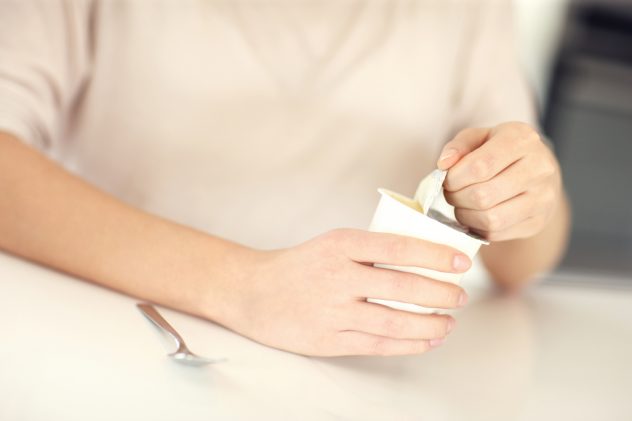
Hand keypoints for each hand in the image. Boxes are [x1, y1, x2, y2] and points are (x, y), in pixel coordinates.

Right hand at [222, 229, 470, 356]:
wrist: (253, 292)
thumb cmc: (300, 265)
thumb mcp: (333, 243)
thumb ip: (371, 250)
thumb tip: (423, 260)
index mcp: (341, 244)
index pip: (399, 247)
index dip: (435, 255)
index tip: (461, 263)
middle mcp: (338, 276)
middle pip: (402, 286)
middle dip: (440, 293)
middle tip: (460, 296)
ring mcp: (332, 310)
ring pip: (393, 320)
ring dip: (429, 323)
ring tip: (448, 322)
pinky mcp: (328, 340)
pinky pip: (377, 344)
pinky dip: (408, 344)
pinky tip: (427, 340)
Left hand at [437, 122, 561, 241]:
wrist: (537, 172)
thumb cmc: (500, 151)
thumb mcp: (479, 137)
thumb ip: (458, 146)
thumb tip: (443, 164)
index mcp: (522, 139)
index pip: (479, 166)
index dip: (454, 178)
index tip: (446, 180)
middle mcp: (539, 168)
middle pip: (482, 195)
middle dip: (456, 198)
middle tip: (451, 193)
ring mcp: (543, 198)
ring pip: (490, 219)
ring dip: (464, 215)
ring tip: (461, 205)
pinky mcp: (538, 221)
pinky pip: (496, 233)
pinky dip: (477, 227)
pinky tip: (474, 215)